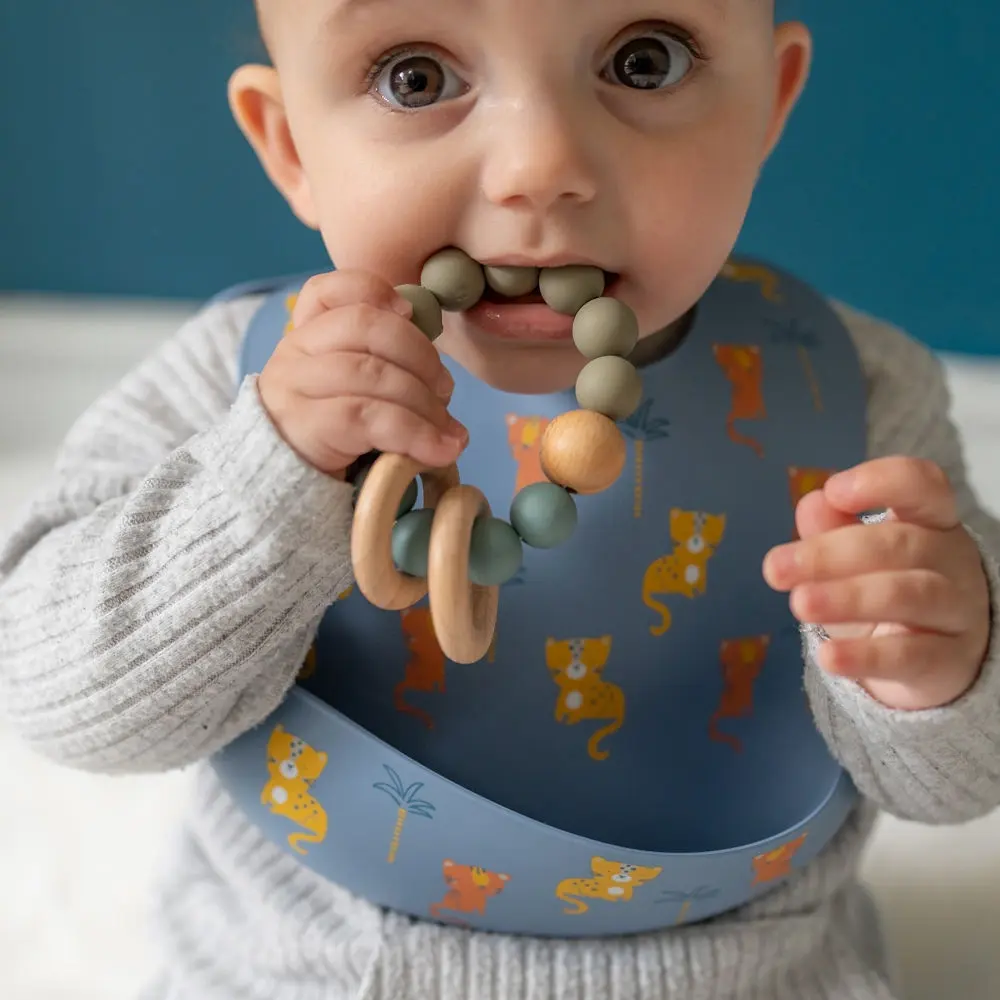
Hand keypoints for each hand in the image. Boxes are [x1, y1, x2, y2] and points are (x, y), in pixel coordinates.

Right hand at [258, 270, 465, 477]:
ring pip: (373, 373)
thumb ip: (383, 368)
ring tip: (449, 432)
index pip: (327, 290)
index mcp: (305, 336)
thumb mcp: (352, 393)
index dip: (374, 290)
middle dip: (420, 355)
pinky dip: (416, 433)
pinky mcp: (308, 426)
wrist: (285, 492)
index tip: (411, 314)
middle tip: (445, 391)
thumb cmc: (332, 440)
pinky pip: (371, 417)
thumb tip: (443, 379)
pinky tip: (439, 451)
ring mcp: (296, 388)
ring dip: (425, 403)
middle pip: (365, 326)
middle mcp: (294, 353)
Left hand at [763, 457, 989, 710]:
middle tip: (775, 568)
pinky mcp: (950, 661)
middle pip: (900, 545)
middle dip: (831, 554)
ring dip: (848, 598)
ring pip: (909, 596)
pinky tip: (829, 658)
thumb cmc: (887, 588)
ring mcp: (958, 611)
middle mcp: (952, 560)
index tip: (834, 490)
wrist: (933, 658)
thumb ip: (833, 529)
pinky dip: (867, 657)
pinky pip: (912, 657)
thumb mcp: (855, 559)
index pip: (924, 486)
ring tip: (799, 604)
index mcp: (931, 521)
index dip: (883, 482)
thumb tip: (813, 502)